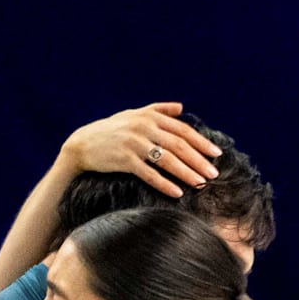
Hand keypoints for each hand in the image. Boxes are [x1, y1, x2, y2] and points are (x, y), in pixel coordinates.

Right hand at [60, 103, 221, 199]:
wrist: (82, 144)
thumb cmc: (110, 129)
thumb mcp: (133, 114)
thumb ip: (158, 109)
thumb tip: (181, 107)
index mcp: (149, 117)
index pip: (182, 130)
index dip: (201, 142)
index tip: (216, 154)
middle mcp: (143, 128)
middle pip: (178, 145)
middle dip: (198, 160)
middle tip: (214, 173)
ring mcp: (134, 144)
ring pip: (167, 160)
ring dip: (186, 173)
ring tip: (201, 184)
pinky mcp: (124, 160)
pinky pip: (149, 174)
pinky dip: (164, 184)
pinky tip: (177, 192)